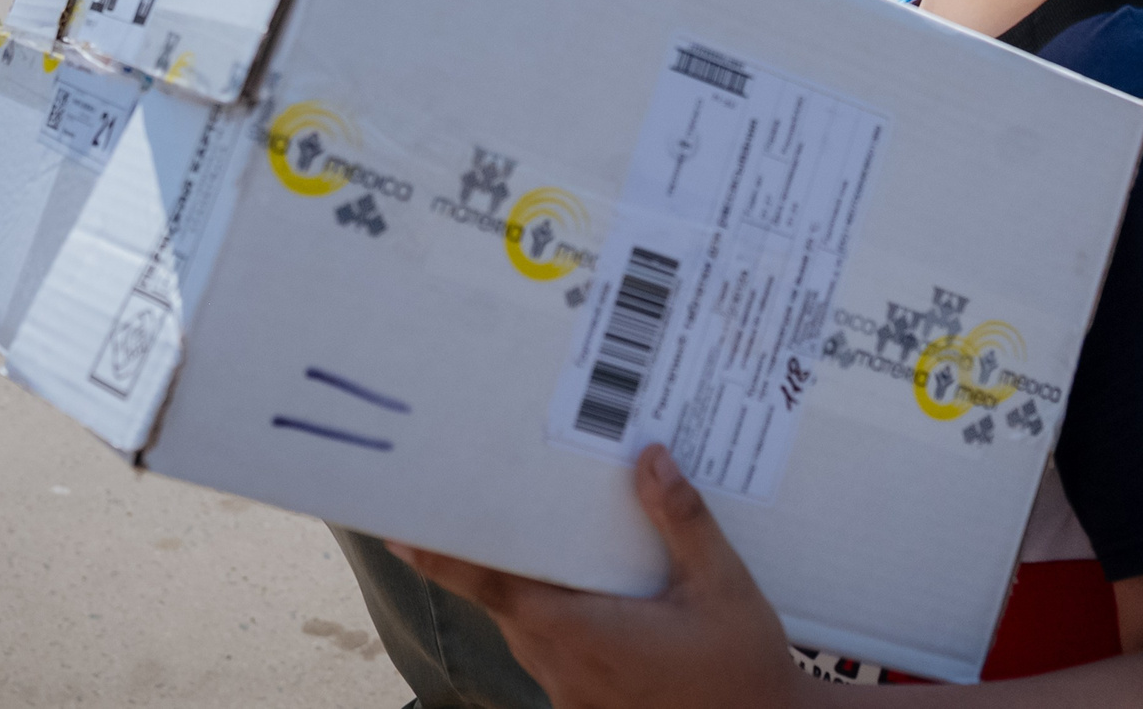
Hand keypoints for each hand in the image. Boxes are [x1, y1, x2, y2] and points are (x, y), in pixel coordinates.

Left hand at [393, 446, 797, 708]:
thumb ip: (682, 520)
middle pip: (506, 601)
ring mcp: (571, 694)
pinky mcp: (586, 707)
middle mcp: (564, 666)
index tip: (399, 533)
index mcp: (586, 631)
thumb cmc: (743, 666)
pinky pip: (552, 655)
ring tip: (538, 539)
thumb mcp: (723, 585)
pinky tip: (588, 597)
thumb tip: (651, 458)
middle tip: (473, 504)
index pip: (495, 587)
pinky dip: (554, 621)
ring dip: (527, 590)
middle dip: (489, 555)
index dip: (443, 560)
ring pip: (527, 630)